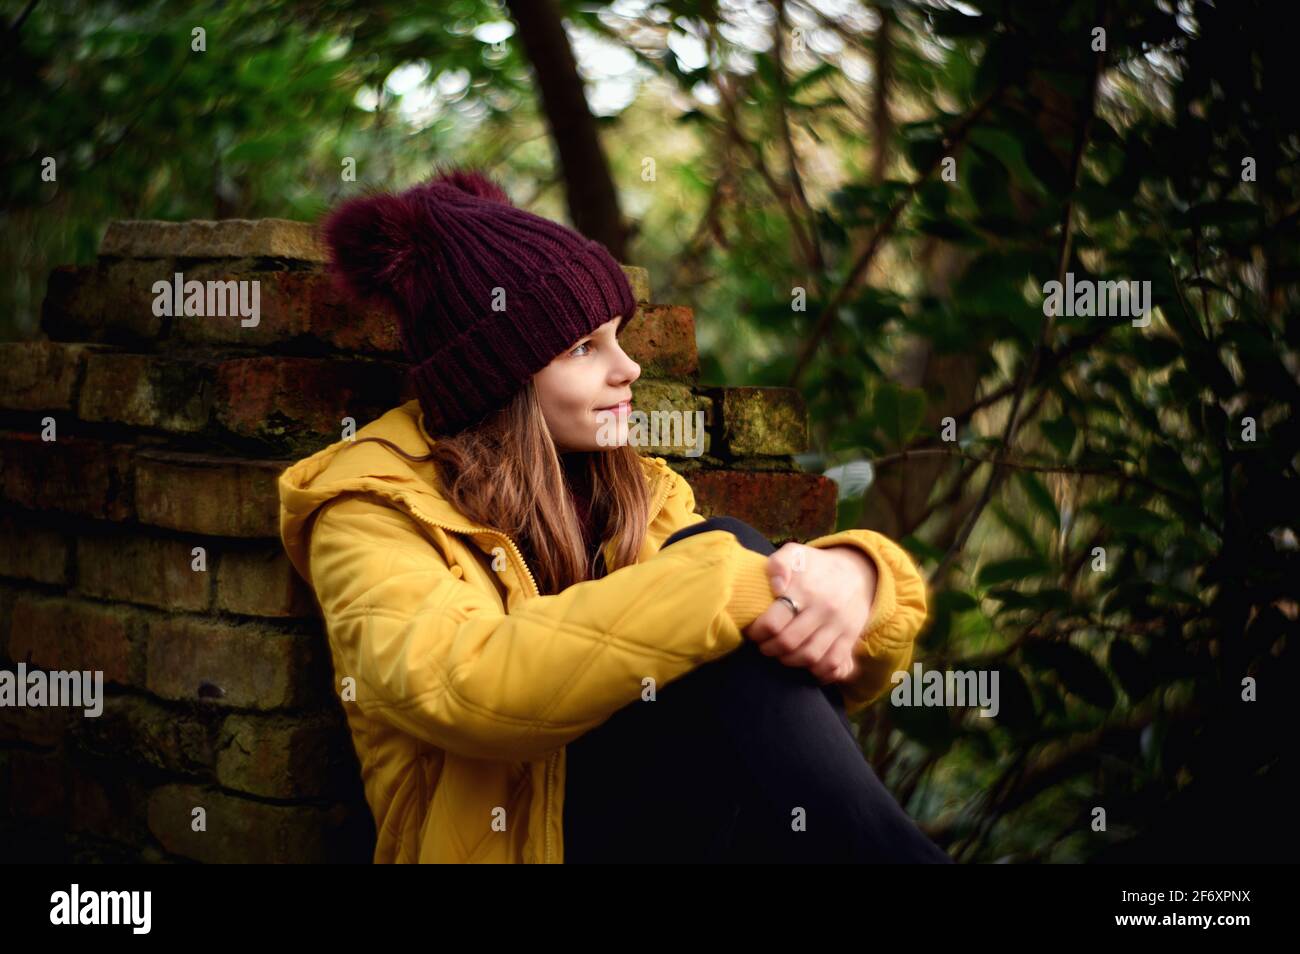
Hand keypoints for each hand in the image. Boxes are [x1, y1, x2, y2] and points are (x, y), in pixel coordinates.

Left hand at [744, 544, 877, 683]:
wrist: (857, 572)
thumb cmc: (815, 566)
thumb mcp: (794, 554)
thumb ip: (777, 564)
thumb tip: (774, 586)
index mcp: (805, 589)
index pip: (774, 622)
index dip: (757, 632)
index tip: (753, 631)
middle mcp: (823, 609)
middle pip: (788, 643)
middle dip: (769, 648)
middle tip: (764, 645)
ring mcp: (838, 625)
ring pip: (809, 656)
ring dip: (788, 661)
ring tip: (781, 653)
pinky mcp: (850, 637)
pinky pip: (832, 663)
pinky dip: (816, 670)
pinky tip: (805, 664)